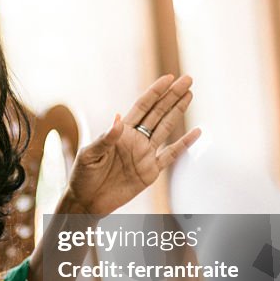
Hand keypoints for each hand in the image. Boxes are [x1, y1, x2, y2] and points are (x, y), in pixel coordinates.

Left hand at [63, 75, 198, 214]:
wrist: (87, 201)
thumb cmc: (83, 175)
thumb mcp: (89, 155)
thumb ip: (105, 138)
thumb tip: (118, 118)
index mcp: (121, 132)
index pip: (142, 107)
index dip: (155, 92)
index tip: (168, 78)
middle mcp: (135, 140)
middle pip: (158, 113)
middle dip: (172, 95)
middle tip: (187, 79)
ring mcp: (144, 155)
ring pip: (166, 128)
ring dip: (178, 111)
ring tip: (190, 94)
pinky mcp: (150, 172)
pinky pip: (171, 155)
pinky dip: (184, 144)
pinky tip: (196, 132)